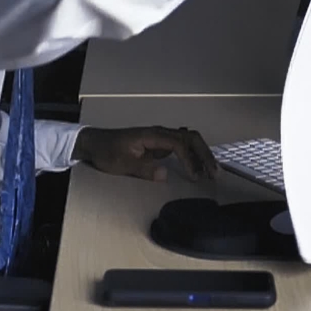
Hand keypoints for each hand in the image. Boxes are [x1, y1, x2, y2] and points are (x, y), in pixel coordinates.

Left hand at [72, 126, 217, 181]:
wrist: (96, 143)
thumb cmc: (107, 152)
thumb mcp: (122, 164)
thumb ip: (143, 169)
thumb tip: (165, 174)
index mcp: (152, 135)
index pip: (179, 143)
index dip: (190, 159)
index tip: (195, 177)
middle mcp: (159, 133)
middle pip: (190, 137)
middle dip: (204, 154)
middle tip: (214, 173)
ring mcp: (160, 137)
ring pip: (188, 139)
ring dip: (201, 153)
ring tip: (211, 173)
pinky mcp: (159, 144)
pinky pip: (182, 146)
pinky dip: (193, 155)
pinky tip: (198, 168)